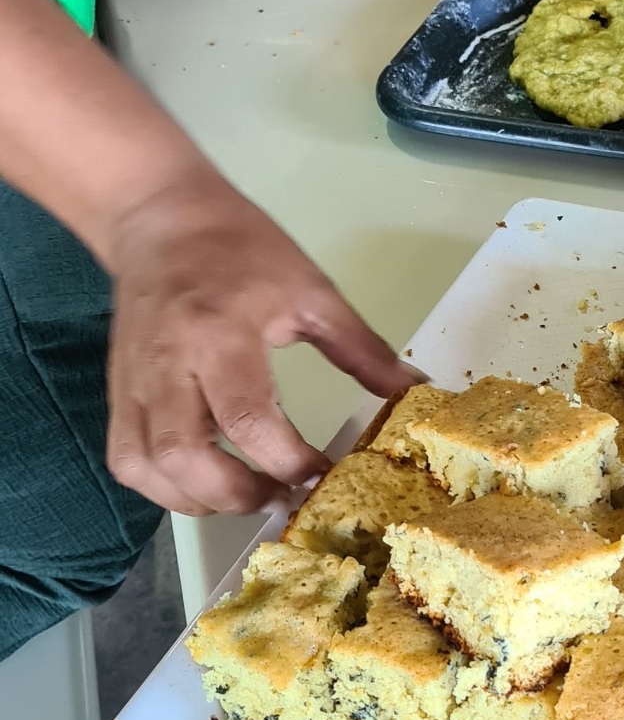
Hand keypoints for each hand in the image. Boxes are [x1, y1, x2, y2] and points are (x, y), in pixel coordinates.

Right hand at [103, 168, 418, 514]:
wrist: (162, 220)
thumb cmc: (244, 249)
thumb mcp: (313, 291)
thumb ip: (362, 350)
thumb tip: (411, 390)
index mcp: (221, 334)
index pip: (248, 418)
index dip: (288, 460)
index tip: (325, 474)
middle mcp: (167, 366)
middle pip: (185, 456)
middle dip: (237, 494)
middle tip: (283, 497)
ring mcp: (133, 382)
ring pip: (145, 467)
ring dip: (196, 499)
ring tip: (249, 496)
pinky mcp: (116, 391)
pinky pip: (126, 458)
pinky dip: (163, 486)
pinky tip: (205, 483)